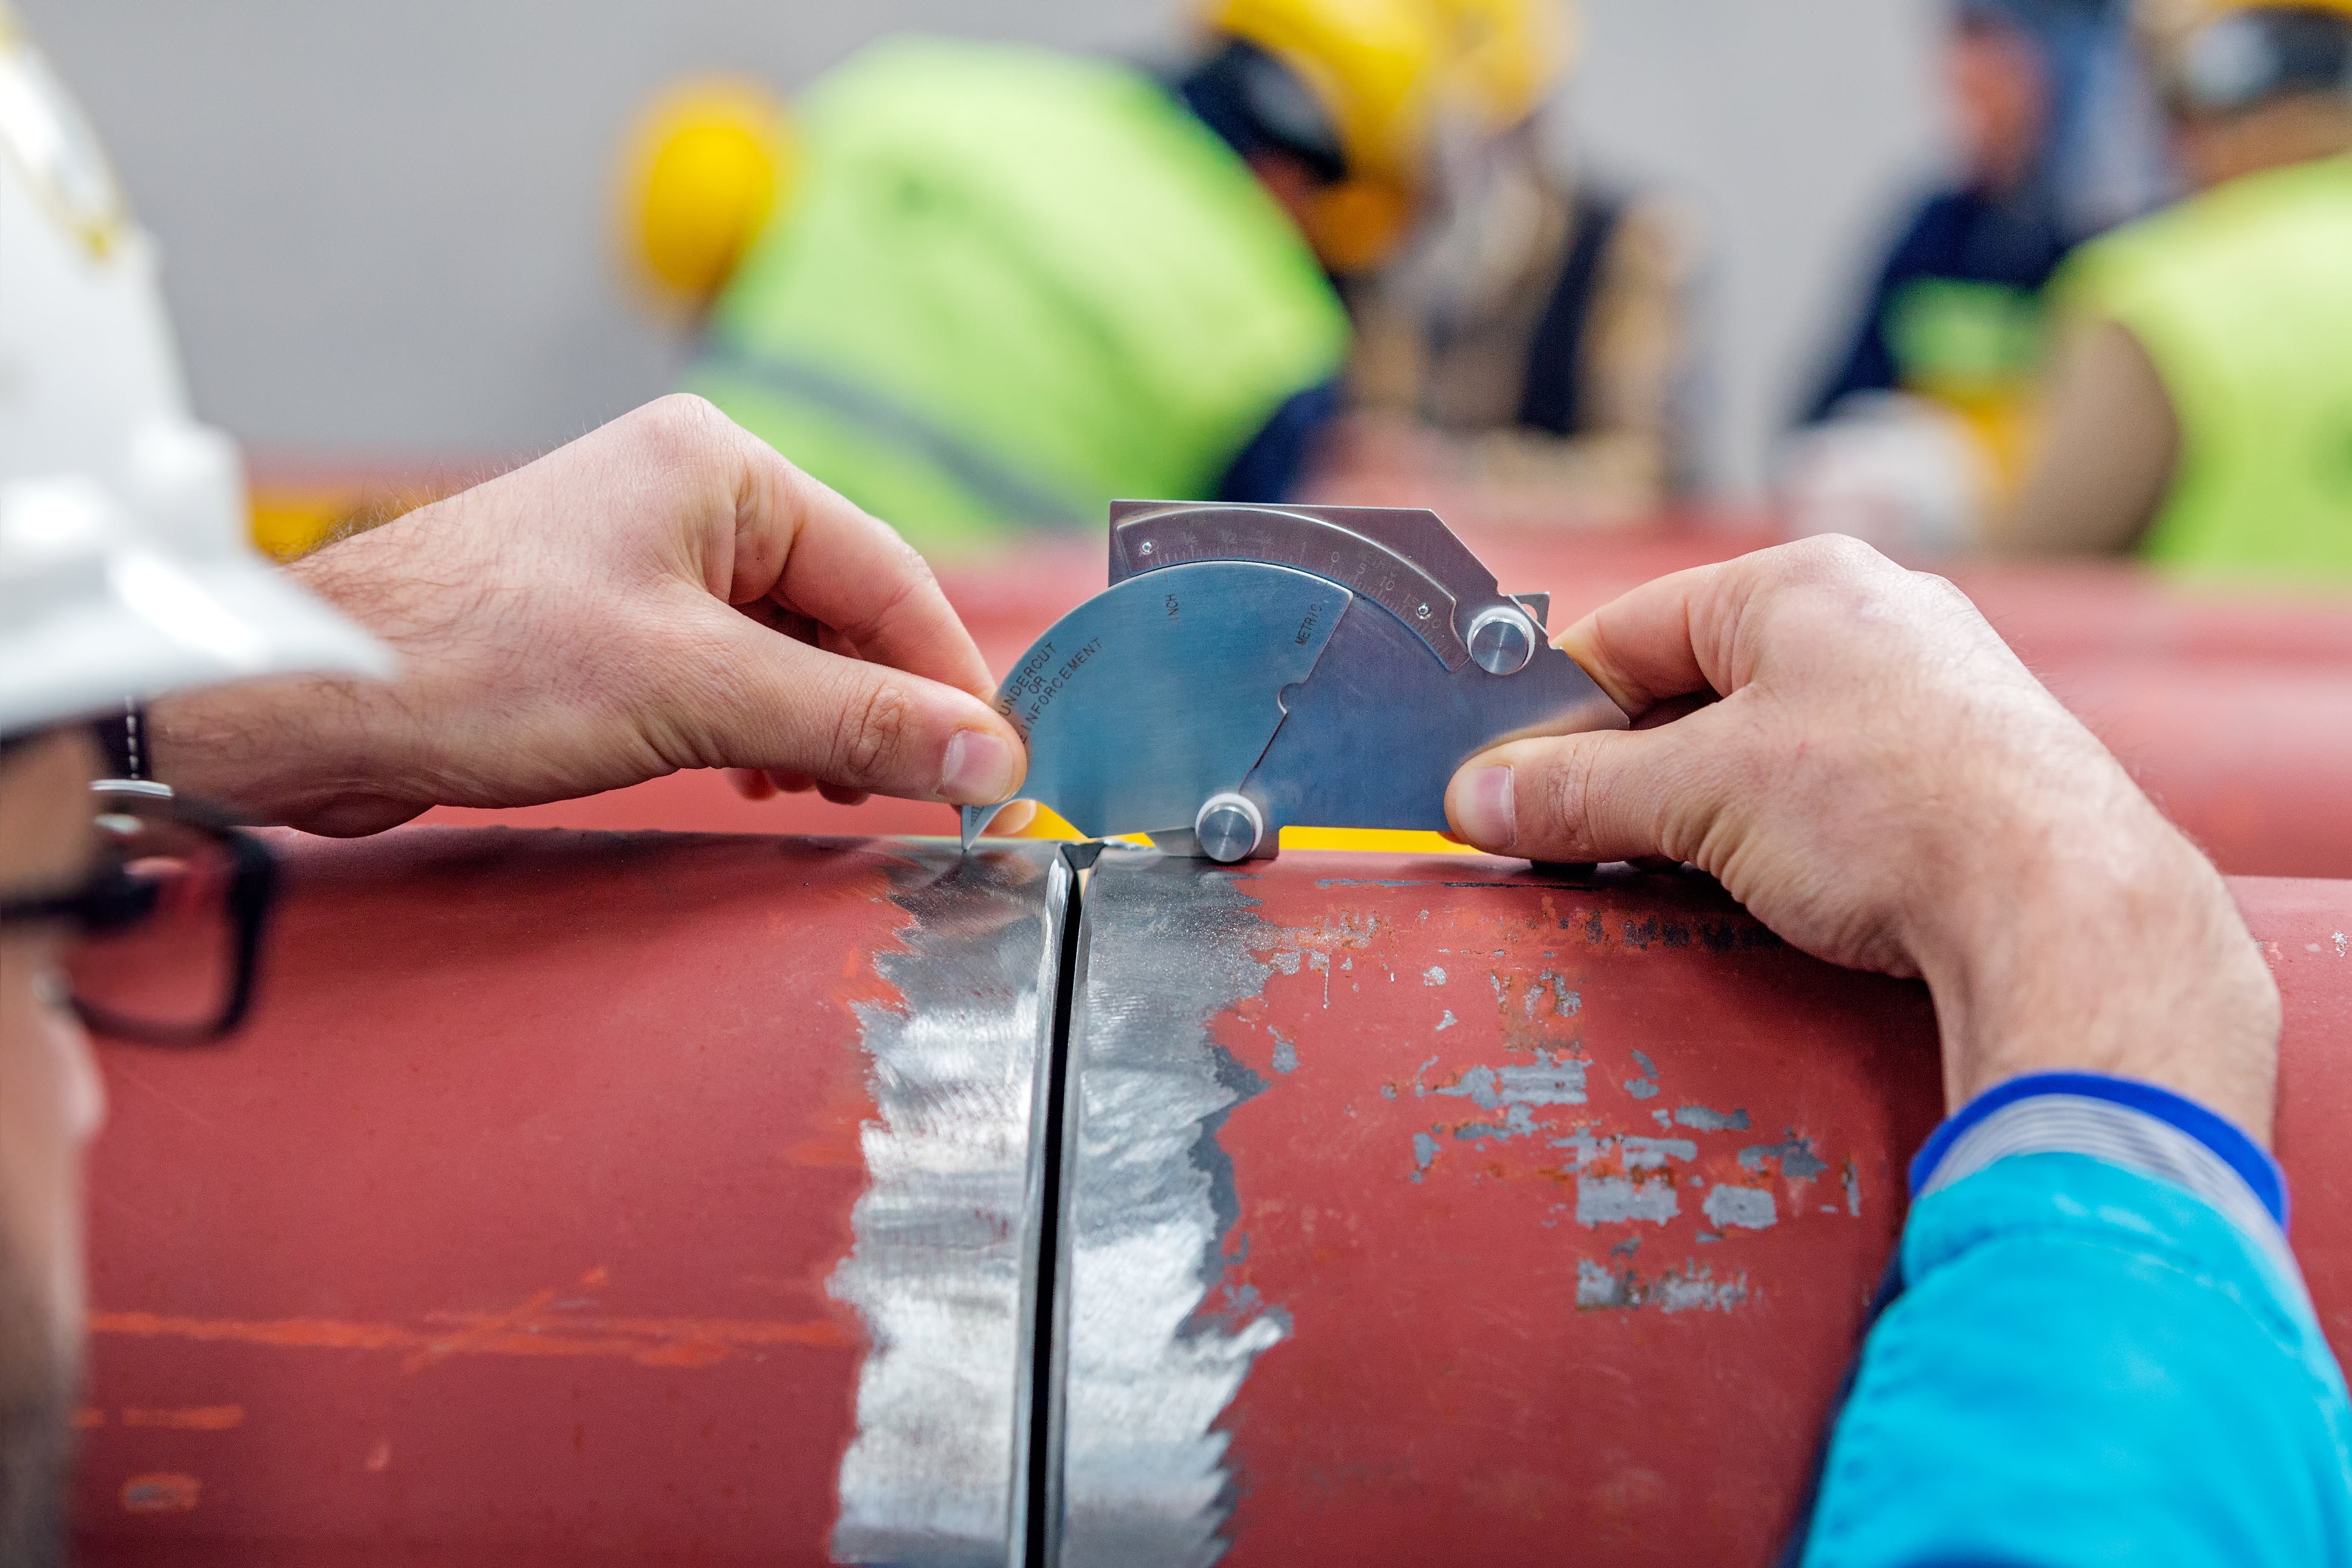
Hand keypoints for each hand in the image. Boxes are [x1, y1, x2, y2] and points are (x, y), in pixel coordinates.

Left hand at [152, 396, 1026, 836]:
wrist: (315, 701)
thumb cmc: (483, 664)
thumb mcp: (700, 695)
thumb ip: (854, 722)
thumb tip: (987, 755)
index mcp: (723, 468)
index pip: (889, 574)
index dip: (950, 679)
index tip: (997, 765)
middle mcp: (691, 495)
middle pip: (845, 606)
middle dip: (882, 706)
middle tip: (919, 795)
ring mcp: (647, 554)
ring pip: (791, 644)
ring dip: (824, 725)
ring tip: (826, 794)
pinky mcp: (612, 617)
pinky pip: (731, 668)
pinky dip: (764, 727)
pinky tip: (763, 778)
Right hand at [1444, 537, 2278, 1138]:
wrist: (2063, 903)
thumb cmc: (1887, 810)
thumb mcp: (1696, 797)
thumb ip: (1575, 793)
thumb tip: (1476, 799)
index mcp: (1804, 583)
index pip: (1634, 629)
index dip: (1555, 704)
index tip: (1504, 773)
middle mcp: (1877, 617)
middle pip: (1700, 688)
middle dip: (1628, 766)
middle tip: (1569, 836)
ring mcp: (1935, 694)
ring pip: (1770, 742)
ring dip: (1703, 807)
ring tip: (1662, 871)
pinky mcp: (1974, 769)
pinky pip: (1839, 788)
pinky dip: (1783, 833)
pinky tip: (1767, 888)